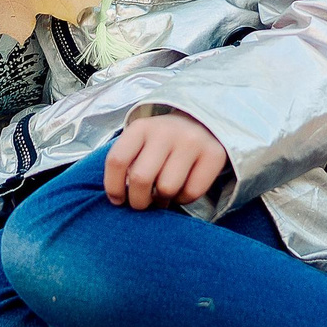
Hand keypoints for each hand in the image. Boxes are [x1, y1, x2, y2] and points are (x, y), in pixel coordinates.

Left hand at [104, 112, 228, 210]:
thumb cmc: (162, 142)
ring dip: (162, 200)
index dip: (113, 186)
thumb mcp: (141, 143)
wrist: (201, 123)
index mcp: (141, 127)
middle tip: (142, 203)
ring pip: (167, 189)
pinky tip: (181, 189)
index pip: (117, 160)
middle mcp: (166, 131)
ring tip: (163, 193)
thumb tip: (120, 198)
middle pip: (141, 178)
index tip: (117, 200)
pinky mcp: (213, 154)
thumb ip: (128, 164)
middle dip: (138, 201)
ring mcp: (191, 141)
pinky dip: (183, 199)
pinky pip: (191, 192)